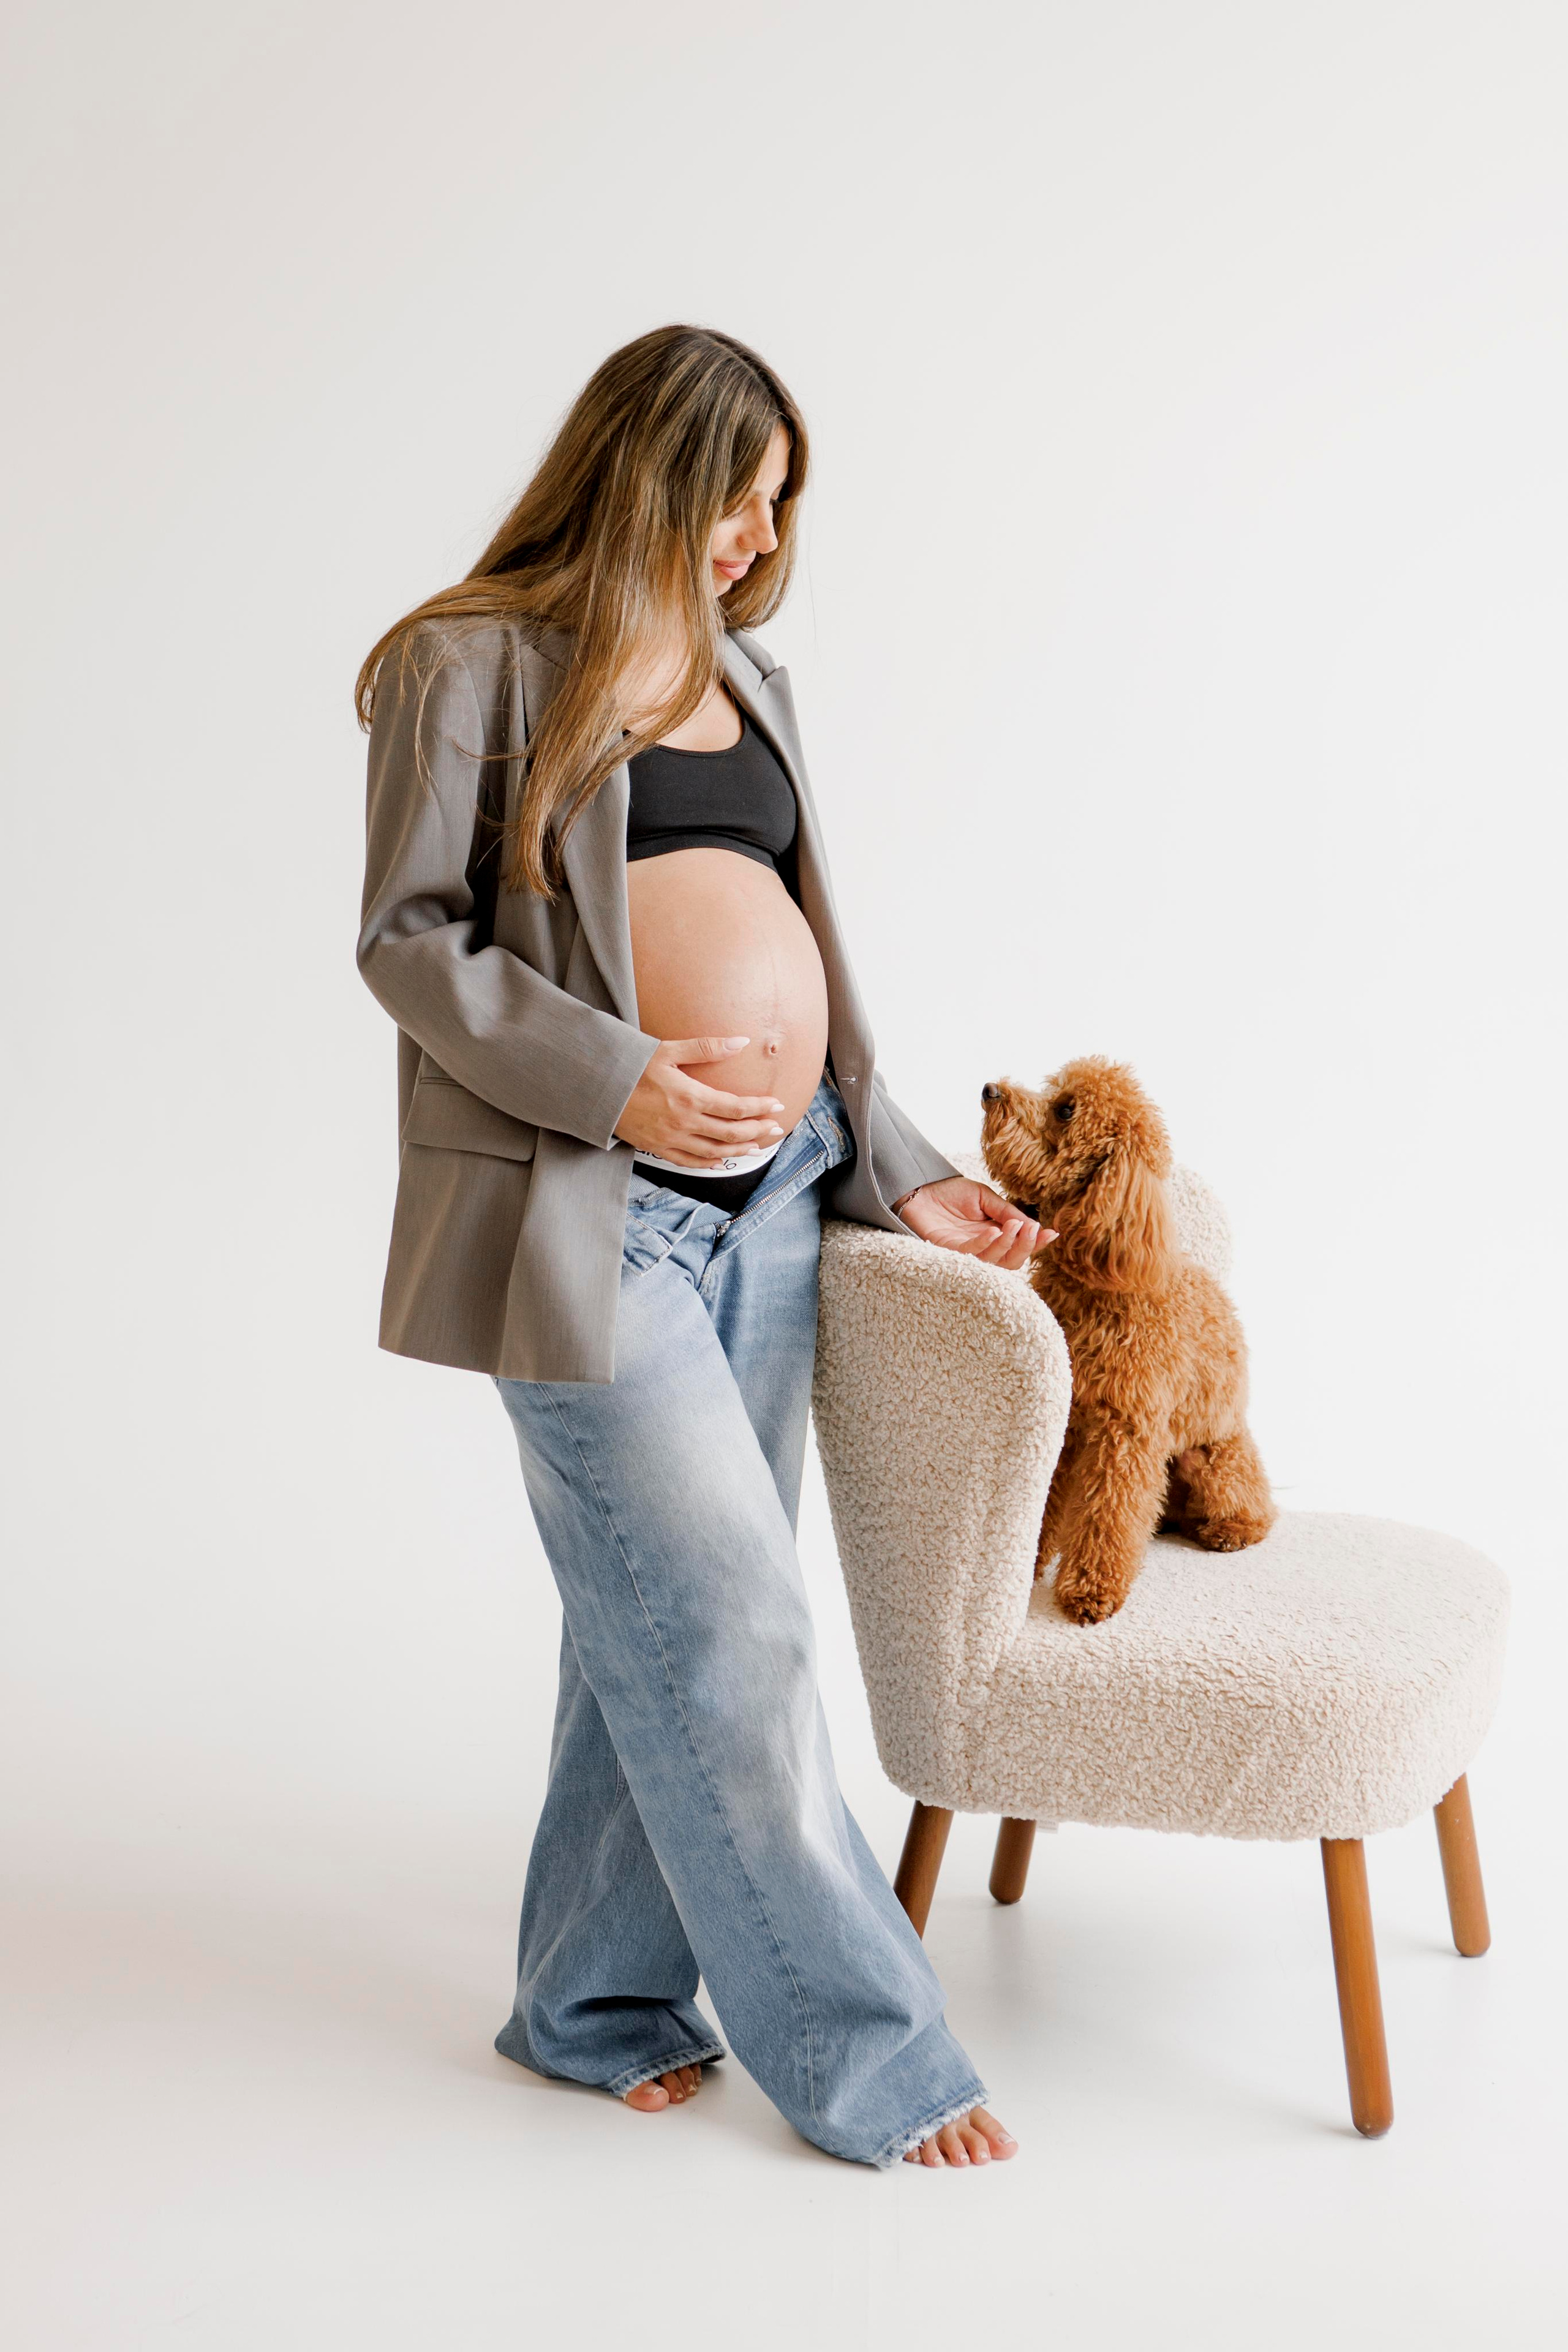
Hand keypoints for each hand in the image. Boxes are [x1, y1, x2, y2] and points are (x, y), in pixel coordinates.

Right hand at [614, 1036, 786, 1167]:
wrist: (596, 1087)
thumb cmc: (632, 1064)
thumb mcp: (669, 1050)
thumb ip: (707, 1048)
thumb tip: (741, 1042)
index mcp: (690, 1096)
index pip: (735, 1107)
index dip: (760, 1108)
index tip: (777, 1106)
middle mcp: (684, 1122)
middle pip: (731, 1132)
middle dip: (757, 1131)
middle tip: (776, 1128)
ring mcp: (671, 1138)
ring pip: (714, 1151)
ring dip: (739, 1150)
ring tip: (756, 1147)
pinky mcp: (657, 1148)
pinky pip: (689, 1162)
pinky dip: (709, 1164)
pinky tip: (722, 1161)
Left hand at [893, 1176, 1056, 1270]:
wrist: (919, 1190)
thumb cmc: (950, 1194)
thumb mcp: (984, 1197)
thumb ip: (1006, 1211)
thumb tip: (1033, 1225)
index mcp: (995, 1235)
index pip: (1019, 1246)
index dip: (1036, 1243)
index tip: (1051, 1234)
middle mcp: (983, 1249)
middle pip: (1011, 1261)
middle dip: (1026, 1247)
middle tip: (1032, 1230)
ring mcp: (966, 1253)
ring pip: (995, 1262)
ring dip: (1008, 1246)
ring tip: (1014, 1226)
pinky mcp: (949, 1252)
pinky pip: (971, 1254)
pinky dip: (985, 1244)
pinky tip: (993, 1231)